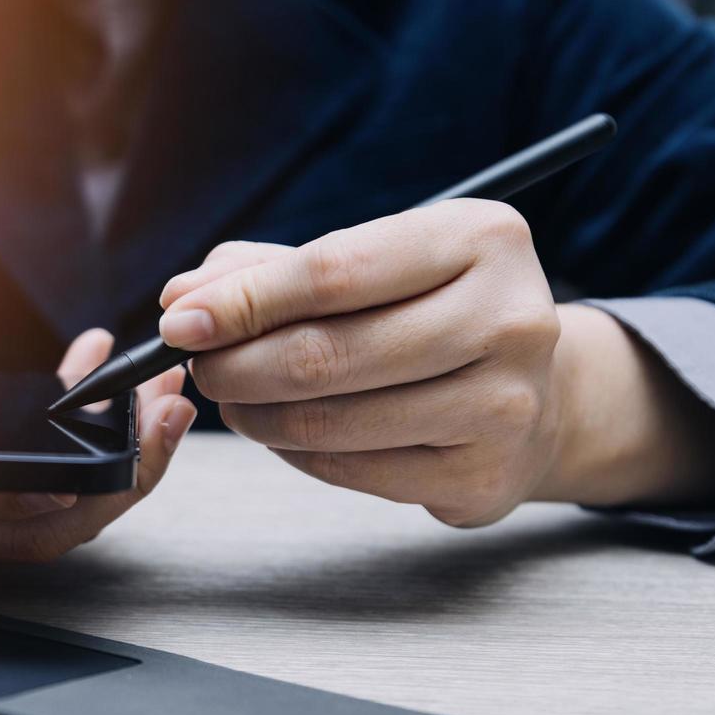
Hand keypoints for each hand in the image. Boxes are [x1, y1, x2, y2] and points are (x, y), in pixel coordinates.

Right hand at [0, 311, 195, 559]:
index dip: (20, 498)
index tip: (82, 469)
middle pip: (34, 529)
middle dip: (111, 481)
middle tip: (164, 416)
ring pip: (53, 516)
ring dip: (116, 466)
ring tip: (161, 400)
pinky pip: (44, 485)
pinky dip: (87, 443)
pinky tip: (103, 380)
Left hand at [157, 201, 714, 526]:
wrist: (537, 397)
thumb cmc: (429, 314)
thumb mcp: (369, 265)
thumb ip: (271, 272)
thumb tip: (181, 299)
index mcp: (481, 239)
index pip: (332, 271)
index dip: (242, 301)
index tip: (177, 320)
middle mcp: (509, 317)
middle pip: (326, 354)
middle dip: (236, 365)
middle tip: (198, 369)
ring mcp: (505, 404)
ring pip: (329, 421)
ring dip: (255, 415)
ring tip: (233, 399)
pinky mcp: (482, 475)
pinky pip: (348, 471)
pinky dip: (294, 453)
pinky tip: (283, 432)